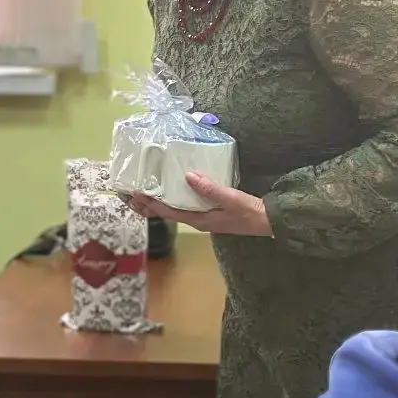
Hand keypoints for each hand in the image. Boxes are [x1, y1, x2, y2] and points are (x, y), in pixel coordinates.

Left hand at [126, 174, 272, 237]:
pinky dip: (172, 200)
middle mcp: (196, 221)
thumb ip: (209, 188)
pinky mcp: (207, 213)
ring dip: (158, 203)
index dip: (151, 203)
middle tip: (132, 194)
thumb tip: (188, 176)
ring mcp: (201, 218)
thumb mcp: (229, 198)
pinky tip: (170, 191)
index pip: (168, 212)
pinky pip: (183, 207)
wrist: (265, 221)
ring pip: (174, 210)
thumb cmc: (248, 211)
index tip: (137, 193)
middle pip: (167, 213)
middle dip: (149, 205)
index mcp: (198, 219)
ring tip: (144, 193)